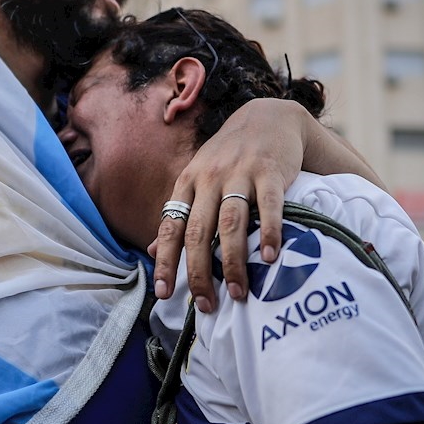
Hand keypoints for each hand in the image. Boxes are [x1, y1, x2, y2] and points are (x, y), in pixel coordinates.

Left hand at [149, 98, 305, 311]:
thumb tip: (153, 249)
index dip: (166, 261)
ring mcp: (240, 173)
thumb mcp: (199, 178)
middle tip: (205, 305)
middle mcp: (210, 177)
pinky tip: (270, 257)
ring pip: (231, 223)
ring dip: (234, 262)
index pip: (171, 226)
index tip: (164, 294)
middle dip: (199, 272)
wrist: (269, 117)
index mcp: (188, 182)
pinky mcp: (270, 172)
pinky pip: (269, 206)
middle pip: (198, 230)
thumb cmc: (231, 156)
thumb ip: (180, 212)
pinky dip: (269, 232)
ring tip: (238, 293)